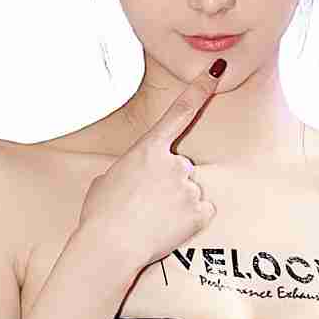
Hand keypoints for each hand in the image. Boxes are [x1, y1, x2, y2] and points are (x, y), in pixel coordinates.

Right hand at [77, 70, 222, 279]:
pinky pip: (201, 212)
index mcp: (148, 149)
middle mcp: (175, 163)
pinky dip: (188, 221)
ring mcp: (189, 187)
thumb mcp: (107, 180)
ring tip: (150, 220)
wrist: (110, 246)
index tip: (216, 71)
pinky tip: (167, 228)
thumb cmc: (101, 215)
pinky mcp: (200, 212)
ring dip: (175, 204)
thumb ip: (129, 170)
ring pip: (189, 191)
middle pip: (180, 167)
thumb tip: (135, 179)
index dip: (201, 89)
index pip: (180, 112)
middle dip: (167, 183)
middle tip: (144, 204)